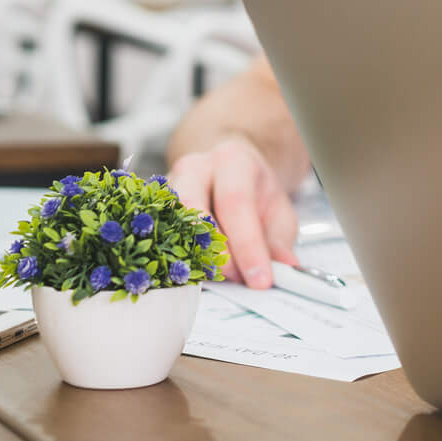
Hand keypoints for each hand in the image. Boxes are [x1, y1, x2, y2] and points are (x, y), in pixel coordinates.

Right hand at [165, 133, 297, 286]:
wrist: (231, 173)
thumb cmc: (254, 193)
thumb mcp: (278, 212)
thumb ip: (279, 241)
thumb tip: (285, 268)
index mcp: (233, 160)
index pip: (236, 201)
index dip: (247, 245)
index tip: (260, 278)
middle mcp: (195, 168)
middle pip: (195, 210)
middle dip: (217, 253)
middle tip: (237, 280)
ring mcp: (170, 186)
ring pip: (172, 224)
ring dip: (194, 258)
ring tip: (218, 279)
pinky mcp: (155, 208)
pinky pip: (160, 236)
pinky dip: (176, 259)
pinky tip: (194, 275)